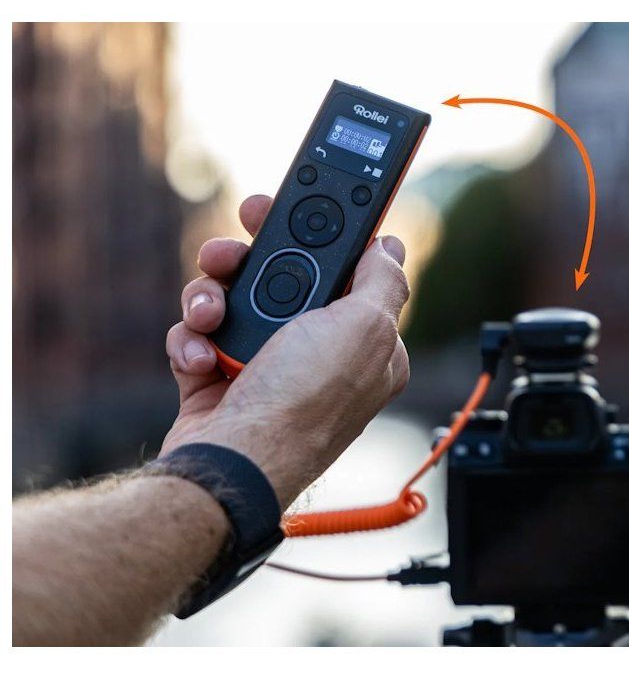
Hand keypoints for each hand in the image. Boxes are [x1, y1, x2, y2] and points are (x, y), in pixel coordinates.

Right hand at [160, 195, 410, 506]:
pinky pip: (199, 335)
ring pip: (232, 299)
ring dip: (211, 298)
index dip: (319, 237)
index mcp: (363, 341)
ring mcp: (267, 367)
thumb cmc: (303, 402)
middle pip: (281, 277)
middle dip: (250, 260)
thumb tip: (391, 248)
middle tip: (230, 250)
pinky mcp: (220, 380)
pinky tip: (201, 359)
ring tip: (209, 315)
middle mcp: (318, 353)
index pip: (346, 272)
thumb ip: (382, 282)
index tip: (292, 210)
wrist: (233, 463)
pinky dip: (193, 341)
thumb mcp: (365, 330)